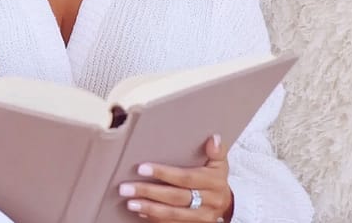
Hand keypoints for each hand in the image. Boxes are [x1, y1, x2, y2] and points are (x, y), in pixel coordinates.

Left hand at [118, 134, 233, 221]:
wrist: (225, 204)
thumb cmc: (215, 178)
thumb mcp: (219, 163)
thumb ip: (216, 151)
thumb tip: (213, 137)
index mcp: (214, 182)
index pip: (185, 177)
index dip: (163, 173)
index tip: (142, 169)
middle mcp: (209, 201)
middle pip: (176, 197)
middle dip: (149, 192)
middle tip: (126, 188)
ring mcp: (202, 217)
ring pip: (173, 214)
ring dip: (150, 208)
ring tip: (130, 202)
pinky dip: (156, 219)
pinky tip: (141, 213)